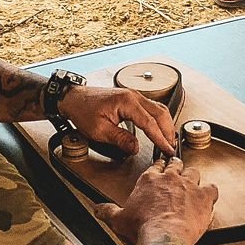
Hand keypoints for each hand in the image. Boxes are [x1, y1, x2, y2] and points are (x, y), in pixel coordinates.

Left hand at [61, 85, 176, 156]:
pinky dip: (158, 119)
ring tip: (168, 141)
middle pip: (160, 113)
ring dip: (165, 125)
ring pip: (158, 109)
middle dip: (168, 131)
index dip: (159, 138)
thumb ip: (120, 139)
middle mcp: (133, 96)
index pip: (150, 122)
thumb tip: (135, 147)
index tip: (166, 149)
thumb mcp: (99, 130)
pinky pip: (151, 108)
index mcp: (127, 102)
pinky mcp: (131, 99)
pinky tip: (159, 129)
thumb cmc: (82, 110)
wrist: (73, 98)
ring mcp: (133, 95)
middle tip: (171, 147)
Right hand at [103, 156, 215, 244]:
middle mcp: (170, 179)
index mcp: (149, 180)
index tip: (160, 168)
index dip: (159, 166)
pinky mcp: (203, 196)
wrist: (164, 236)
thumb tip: (98, 209)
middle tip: (177, 170)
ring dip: (193, 177)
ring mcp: (188, 186)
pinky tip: (209, 196)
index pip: (156, 166)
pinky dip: (211, 192)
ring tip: (193, 182)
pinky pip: (212, 188)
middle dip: (176, 167)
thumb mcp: (118, 219)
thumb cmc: (143, 227)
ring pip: (194, 172)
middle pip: (176, 165)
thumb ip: (108, 211)